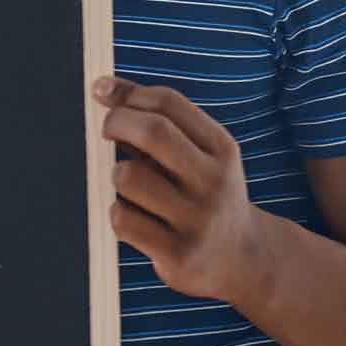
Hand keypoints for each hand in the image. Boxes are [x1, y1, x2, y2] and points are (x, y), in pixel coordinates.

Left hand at [93, 76, 277, 306]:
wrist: (245, 259)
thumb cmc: (205, 193)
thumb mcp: (198, 154)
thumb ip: (154, 119)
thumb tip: (101, 86)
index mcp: (222, 148)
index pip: (168, 102)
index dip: (130, 95)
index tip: (107, 97)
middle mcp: (214, 181)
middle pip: (152, 131)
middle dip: (116, 122)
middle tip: (107, 130)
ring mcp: (197, 219)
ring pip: (128, 177)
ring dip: (117, 175)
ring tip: (130, 185)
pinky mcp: (178, 254)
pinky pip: (123, 219)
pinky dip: (118, 212)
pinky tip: (135, 217)